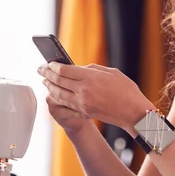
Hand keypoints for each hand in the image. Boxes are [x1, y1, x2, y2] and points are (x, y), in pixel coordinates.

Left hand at [38, 62, 154, 134]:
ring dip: (49, 86)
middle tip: (40, 69)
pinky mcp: (84, 112)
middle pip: (58, 81)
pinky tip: (54, 92)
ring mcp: (83, 103)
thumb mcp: (112, 73)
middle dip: (46, 74)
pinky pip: (66, 103)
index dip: (53, 66)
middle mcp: (84, 90)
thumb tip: (79, 69)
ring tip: (44, 80)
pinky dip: (58, 97)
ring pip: (59, 93)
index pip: (64, 70)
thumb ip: (93, 69)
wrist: (134, 113)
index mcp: (91, 77)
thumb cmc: (127, 91)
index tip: (49, 63)